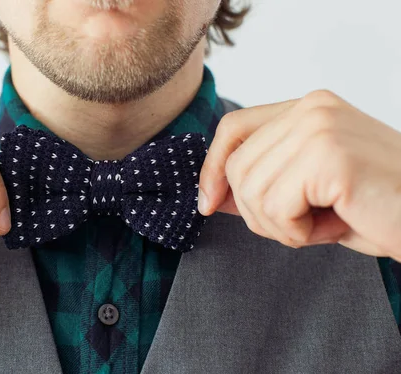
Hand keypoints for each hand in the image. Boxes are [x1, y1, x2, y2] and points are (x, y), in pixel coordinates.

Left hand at [198, 90, 400, 260]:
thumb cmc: (378, 209)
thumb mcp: (309, 191)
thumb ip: (263, 182)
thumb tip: (212, 195)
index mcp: (309, 108)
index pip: (233, 127)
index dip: (212, 168)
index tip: (208, 204)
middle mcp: (313, 108)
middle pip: (237, 166)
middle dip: (256, 212)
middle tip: (301, 224)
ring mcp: (321, 127)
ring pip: (251, 189)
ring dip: (280, 225)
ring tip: (323, 224)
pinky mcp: (330, 156)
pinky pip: (275, 206)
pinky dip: (297, 232)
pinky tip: (333, 226)